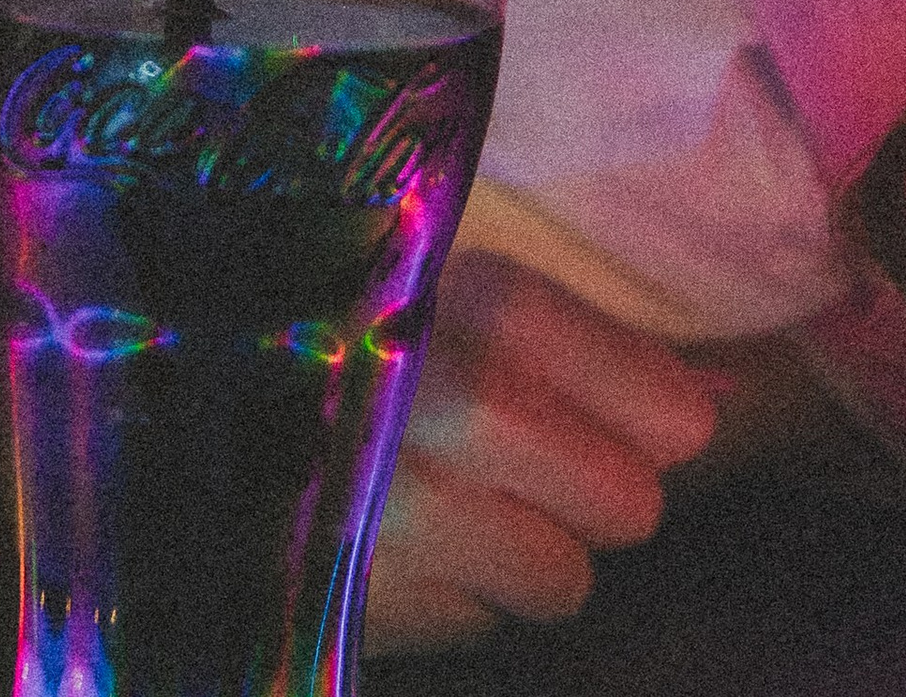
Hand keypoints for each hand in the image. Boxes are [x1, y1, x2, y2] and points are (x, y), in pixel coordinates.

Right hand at [363, 250, 722, 650]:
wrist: (174, 361)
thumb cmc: (338, 309)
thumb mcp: (454, 285)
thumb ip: (586, 342)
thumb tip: (731, 400)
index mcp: (467, 301)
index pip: (663, 411)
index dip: (659, 414)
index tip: (647, 414)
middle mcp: (426, 405)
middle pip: (624, 505)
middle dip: (596, 488)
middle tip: (542, 457)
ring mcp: (377, 511)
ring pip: (557, 582)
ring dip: (527, 552)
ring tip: (465, 494)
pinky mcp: (338, 592)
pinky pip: (468, 620)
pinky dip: (451, 586)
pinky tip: (401, 529)